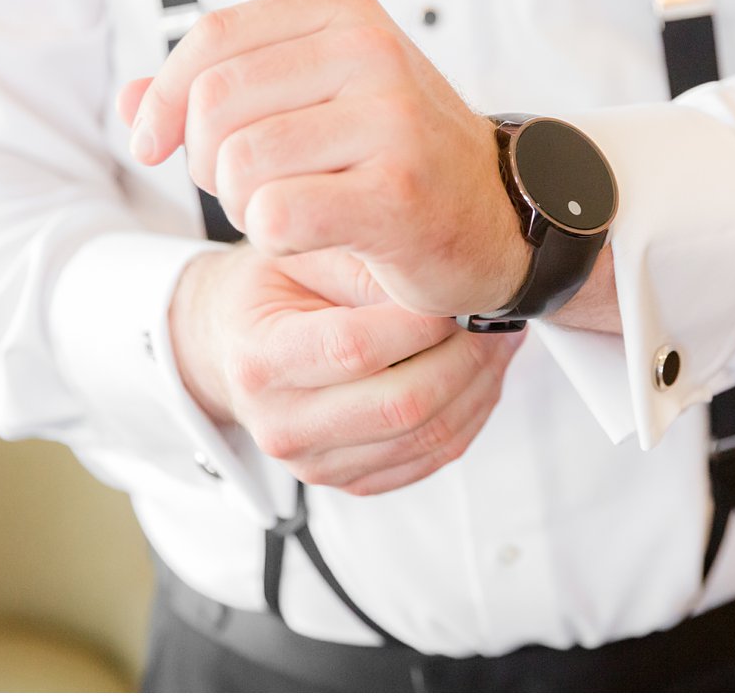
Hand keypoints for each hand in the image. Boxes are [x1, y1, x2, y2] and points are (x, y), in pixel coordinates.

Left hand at [120, 0, 528, 317]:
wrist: (497, 219)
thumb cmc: (397, 162)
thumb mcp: (312, 106)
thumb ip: (221, 94)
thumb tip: (124, 100)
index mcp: (347, 16)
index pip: (214, 40)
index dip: (163, 98)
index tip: (152, 145)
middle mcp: (373, 54)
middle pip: (215, 104)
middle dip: (207, 161)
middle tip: (251, 190)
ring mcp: (392, 121)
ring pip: (239, 164)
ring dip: (245, 206)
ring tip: (295, 210)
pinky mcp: (396, 192)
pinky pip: (274, 215)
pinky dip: (276, 239)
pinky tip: (317, 235)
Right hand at [171, 243, 524, 494]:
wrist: (235, 344)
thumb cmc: (269, 290)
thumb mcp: (300, 254)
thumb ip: (360, 262)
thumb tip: (434, 282)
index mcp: (261, 361)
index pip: (354, 349)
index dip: (420, 323)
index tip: (459, 292)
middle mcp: (283, 425)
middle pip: (401, 405)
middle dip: (465, 357)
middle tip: (496, 317)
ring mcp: (316, 463)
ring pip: (427, 437)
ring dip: (480, 387)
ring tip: (500, 340)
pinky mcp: (351, 480)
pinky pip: (431, 458)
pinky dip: (470, 415)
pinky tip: (483, 375)